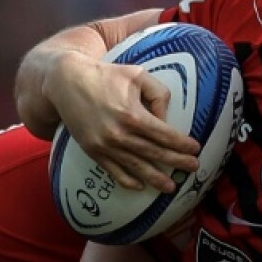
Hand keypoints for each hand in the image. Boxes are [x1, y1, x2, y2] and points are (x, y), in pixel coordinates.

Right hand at [45, 52, 199, 192]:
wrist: (66, 83)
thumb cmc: (105, 75)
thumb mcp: (137, 75)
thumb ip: (158, 94)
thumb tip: (165, 118)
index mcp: (133, 115)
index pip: (164, 134)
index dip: (182, 144)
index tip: (195, 149)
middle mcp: (120, 134)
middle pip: (155, 153)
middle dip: (176, 162)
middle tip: (193, 168)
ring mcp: (105, 146)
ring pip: (136, 167)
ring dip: (155, 178)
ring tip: (171, 187)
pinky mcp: (93, 151)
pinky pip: (113, 171)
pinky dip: (128, 180)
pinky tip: (140, 186)